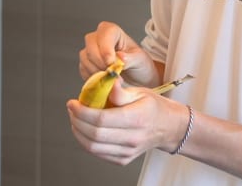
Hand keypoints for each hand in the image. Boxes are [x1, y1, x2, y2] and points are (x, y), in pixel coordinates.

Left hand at [67, 78, 188, 164]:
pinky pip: (99, 153)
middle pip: (95, 135)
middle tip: (72, 109)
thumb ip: (120, 91)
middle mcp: (132, 138)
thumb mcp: (140, 92)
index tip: (72, 102)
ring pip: (94, 147)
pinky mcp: (124, 159)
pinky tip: (84, 130)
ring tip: (75, 119)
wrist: (168, 127)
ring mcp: (128, 152)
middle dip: (77, 121)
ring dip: (79, 133)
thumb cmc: (153, 107)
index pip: (101, 119)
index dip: (82, 112)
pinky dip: (87, 142)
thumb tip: (106, 82)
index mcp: (136, 119)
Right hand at [79, 21, 160, 86]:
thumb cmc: (138, 64)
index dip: (106, 49)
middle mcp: (98, 37)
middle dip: (100, 62)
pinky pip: (83, 69)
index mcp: (112, 31)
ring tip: (110, 79)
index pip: (105, 34)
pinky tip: (103, 81)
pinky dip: (92, 77)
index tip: (111, 63)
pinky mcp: (86, 63)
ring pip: (85, 58)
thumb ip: (131, 58)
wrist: (135, 77)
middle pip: (91, 45)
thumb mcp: (140, 60)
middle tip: (111, 74)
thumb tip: (120, 57)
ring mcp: (90, 50)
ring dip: (96, 71)